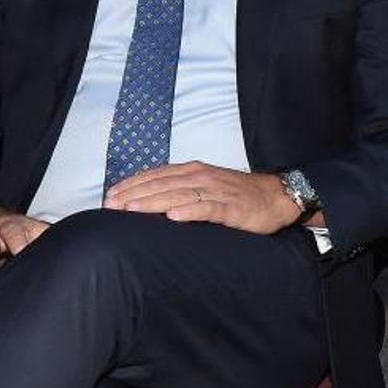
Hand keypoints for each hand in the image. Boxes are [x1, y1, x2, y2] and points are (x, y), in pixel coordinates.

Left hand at [104, 161, 300, 234]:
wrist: (277, 197)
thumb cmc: (239, 195)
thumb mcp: (207, 186)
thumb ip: (181, 189)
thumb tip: (150, 201)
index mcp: (193, 171)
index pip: (155, 176)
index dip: (131, 185)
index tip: (110, 197)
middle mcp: (202, 177)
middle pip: (162, 185)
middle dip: (134, 195)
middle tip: (111, 207)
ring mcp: (217, 191)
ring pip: (179, 195)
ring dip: (154, 202)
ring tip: (132, 210)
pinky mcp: (232, 208)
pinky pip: (208, 209)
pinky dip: (190, 211)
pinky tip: (174, 216)